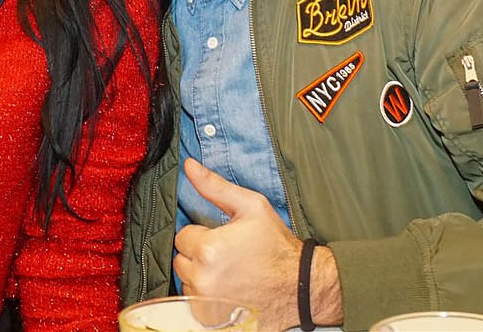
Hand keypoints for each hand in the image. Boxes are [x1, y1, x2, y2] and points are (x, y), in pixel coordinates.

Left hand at [174, 158, 341, 329]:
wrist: (301, 286)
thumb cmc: (277, 246)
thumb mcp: (251, 207)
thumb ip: (215, 187)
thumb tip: (190, 166)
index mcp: (209, 249)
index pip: (183, 236)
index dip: (202, 235)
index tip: (222, 239)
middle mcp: (203, 279)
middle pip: (181, 260)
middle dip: (199, 256)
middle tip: (227, 255)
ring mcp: (207, 304)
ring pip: (187, 283)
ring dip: (202, 277)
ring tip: (230, 273)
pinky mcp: (212, 321)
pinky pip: (195, 304)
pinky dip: (206, 298)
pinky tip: (228, 290)